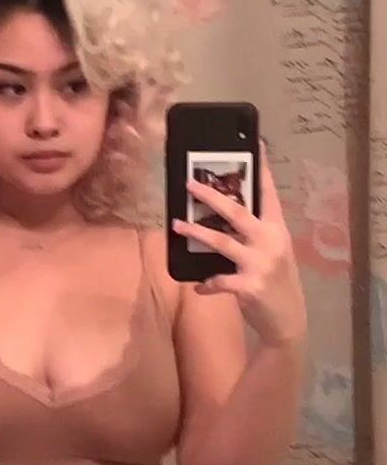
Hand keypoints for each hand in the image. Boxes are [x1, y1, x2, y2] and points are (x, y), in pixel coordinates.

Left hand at [172, 143, 306, 346]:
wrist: (288, 321)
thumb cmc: (276, 283)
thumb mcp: (273, 253)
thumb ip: (254, 236)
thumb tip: (223, 218)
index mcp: (277, 230)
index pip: (268, 194)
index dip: (261, 169)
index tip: (254, 142)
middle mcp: (270, 242)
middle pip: (238, 212)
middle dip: (212, 196)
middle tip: (190, 184)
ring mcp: (259, 264)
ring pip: (222, 242)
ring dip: (197, 232)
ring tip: (176, 224)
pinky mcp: (248, 286)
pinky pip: (218, 280)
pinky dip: (206, 282)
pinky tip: (198, 285)